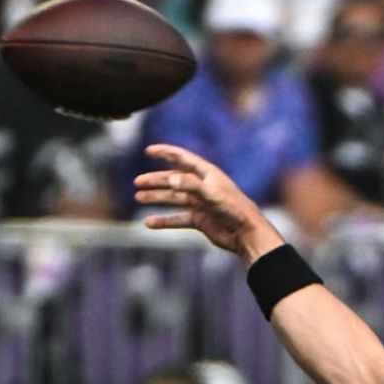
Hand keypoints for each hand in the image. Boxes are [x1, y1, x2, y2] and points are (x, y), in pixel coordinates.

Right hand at [134, 144, 283, 263]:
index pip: (183, 159)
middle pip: (174, 180)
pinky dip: (164, 221)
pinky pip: (178, 219)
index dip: (166, 153)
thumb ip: (191, 185)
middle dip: (156, 180)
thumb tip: (170, 180)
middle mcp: (203, 187)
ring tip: (139, 197)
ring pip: (174, 198)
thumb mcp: (212, 194)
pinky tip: (149, 223)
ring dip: (157, 198)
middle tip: (137, 182)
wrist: (246, 234)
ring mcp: (201, 204)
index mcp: (207, 174)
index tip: (149, 150)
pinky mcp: (200, 220)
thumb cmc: (233, 210)